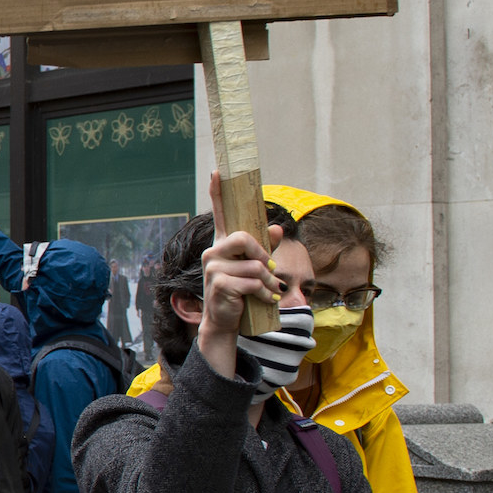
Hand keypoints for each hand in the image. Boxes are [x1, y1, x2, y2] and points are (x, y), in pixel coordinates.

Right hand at [197, 173, 285, 372]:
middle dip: (263, 255)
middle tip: (270, 270)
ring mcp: (213, 268)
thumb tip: (278, 229)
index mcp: (222, 244)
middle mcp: (214, 252)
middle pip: (244, 238)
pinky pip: (253, 282)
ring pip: (255, 265)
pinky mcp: (219, 284)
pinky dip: (265, 293)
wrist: (225, 321)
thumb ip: (266, 248)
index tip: (217, 170)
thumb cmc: (241, 292)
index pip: (220, 212)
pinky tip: (265, 300)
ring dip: (269, 281)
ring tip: (271, 291)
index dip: (217, 191)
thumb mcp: (256, 269)